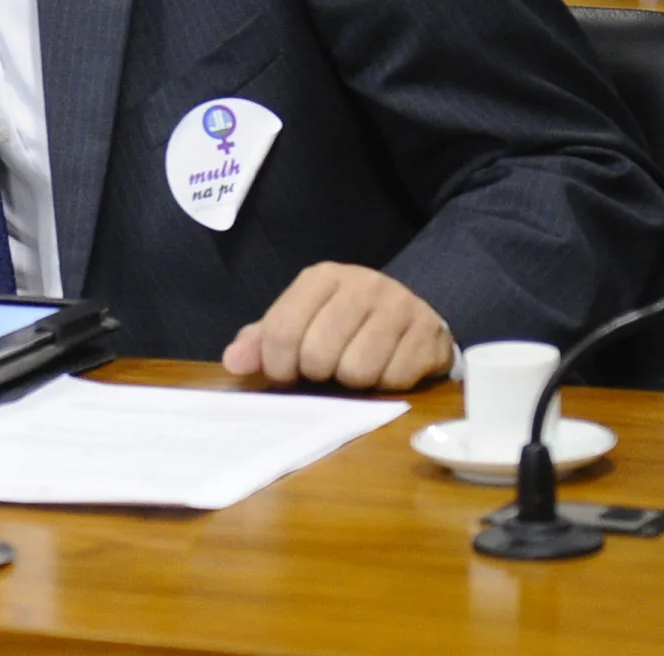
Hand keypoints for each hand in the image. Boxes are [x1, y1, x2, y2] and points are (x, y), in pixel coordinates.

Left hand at [222, 262, 452, 390]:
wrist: (412, 312)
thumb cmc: (345, 322)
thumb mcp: (300, 322)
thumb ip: (262, 341)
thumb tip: (234, 362)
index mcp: (321, 278)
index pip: (281, 331)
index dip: (278, 365)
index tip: (286, 374)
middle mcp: (361, 284)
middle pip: (318, 355)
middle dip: (317, 374)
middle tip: (326, 369)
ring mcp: (400, 305)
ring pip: (357, 371)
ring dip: (353, 381)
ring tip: (356, 365)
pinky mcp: (429, 331)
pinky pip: (394, 379)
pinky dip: (386, 385)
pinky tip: (387, 367)